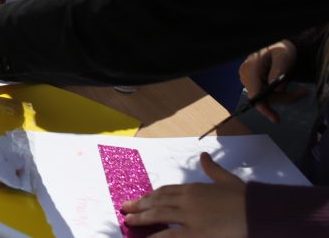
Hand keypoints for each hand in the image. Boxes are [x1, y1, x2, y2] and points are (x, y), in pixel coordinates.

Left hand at [122, 152, 246, 236]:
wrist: (259, 210)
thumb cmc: (247, 198)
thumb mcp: (227, 180)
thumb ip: (212, 169)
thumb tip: (203, 156)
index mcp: (194, 188)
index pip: (166, 191)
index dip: (152, 195)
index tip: (142, 198)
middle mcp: (187, 200)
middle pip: (157, 202)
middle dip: (140, 205)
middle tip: (125, 208)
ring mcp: (189, 217)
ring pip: (158, 216)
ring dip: (141, 218)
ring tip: (128, 222)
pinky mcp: (195, 233)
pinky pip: (169, 236)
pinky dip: (155, 237)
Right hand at [238, 41, 302, 123]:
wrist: (277, 46)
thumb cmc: (280, 49)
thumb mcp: (283, 56)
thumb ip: (279, 70)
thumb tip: (276, 89)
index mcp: (250, 69)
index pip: (255, 93)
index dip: (264, 107)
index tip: (275, 119)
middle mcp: (245, 75)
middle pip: (262, 97)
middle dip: (282, 98)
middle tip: (302, 93)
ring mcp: (247, 79)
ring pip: (265, 98)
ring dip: (282, 97)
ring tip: (299, 90)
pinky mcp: (252, 82)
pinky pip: (265, 94)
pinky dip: (278, 95)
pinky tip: (287, 89)